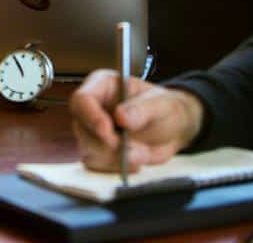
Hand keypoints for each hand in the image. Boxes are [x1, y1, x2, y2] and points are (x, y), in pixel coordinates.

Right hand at [69, 70, 203, 171]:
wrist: (172, 129)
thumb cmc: (164, 108)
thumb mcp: (161, 104)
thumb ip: (142, 109)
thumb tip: (121, 116)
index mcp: (102, 85)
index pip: (82, 100)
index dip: (91, 117)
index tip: (109, 132)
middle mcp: (91, 107)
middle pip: (81, 129)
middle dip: (106, 144)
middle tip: (132, 148)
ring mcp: (91, 131)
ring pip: (86, 151)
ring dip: (114, 158)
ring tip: (141, 152)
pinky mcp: (96, 151)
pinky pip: (96, 166)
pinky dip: (116, 168)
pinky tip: (135, 160)